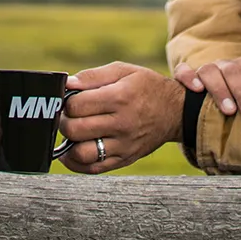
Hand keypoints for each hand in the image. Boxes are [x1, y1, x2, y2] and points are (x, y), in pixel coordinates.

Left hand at [58, 61, 186, 173]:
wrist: (176, 112)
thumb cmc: (146, 88)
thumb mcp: (123, 71)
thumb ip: (92, 76)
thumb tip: (67, 84)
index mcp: (119, 98)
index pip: (76, 105)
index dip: (66, 102)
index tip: (70, 100)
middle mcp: (121, 124)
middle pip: (75, 130)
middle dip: (64, 122)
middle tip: (68, 117)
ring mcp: (124, 145)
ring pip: (82, 153)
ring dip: (69, 144)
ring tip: (73, 133)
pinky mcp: (125, 159)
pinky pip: (94, 168)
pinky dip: (77, 163)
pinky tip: (73, 151)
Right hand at [173, 57, 240, 120]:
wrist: (208, 110)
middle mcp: (225, 66)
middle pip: (234, 72)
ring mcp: (204, 70)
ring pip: (210, 71)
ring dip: (220, 90)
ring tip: (228, 111)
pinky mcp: (186, 77)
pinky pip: (183, 71)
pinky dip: (188, 77)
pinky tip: (196, 90)